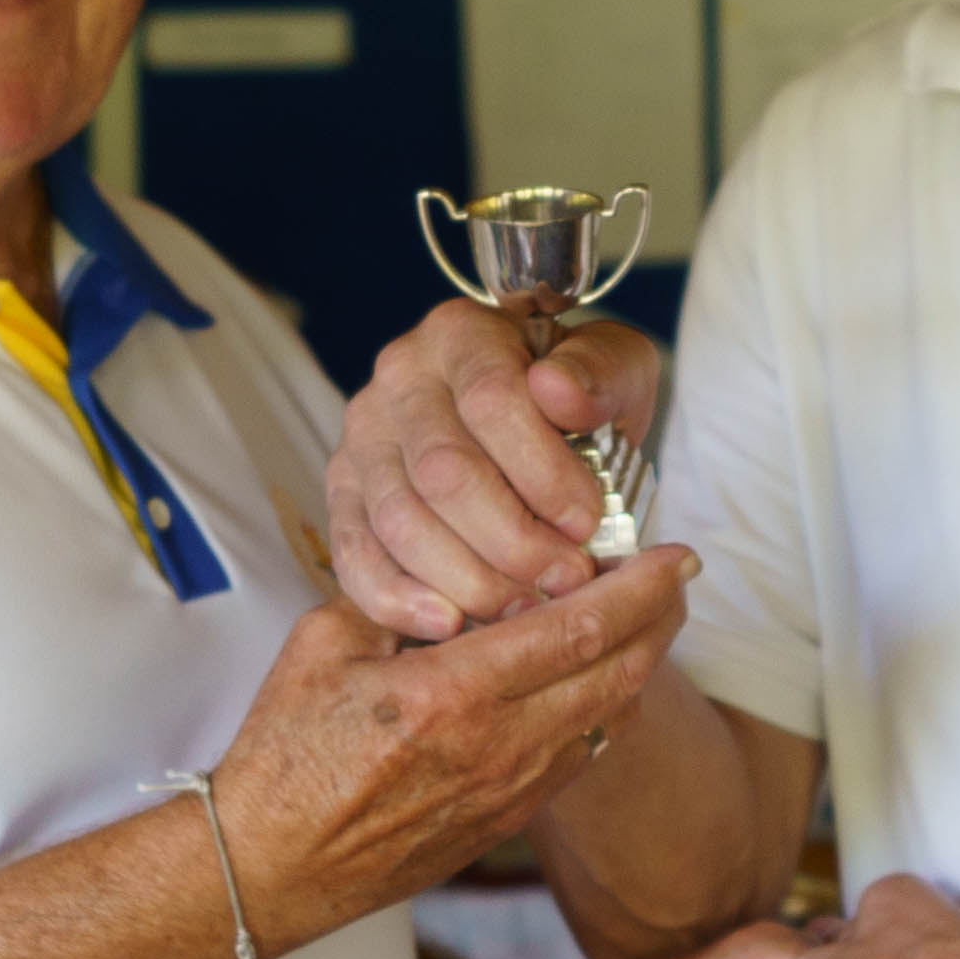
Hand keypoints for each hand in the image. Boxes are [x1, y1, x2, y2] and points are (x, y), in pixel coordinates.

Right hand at [210, 546, 693, 958]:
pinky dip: (603, 706)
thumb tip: (448, 567)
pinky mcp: (507, 821)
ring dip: (639, 662)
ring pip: (609, 717)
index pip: (578, 629)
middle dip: (660, 616)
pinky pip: (581, 754)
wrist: (269, 871)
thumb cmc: (284, 759)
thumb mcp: (323, 647)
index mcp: (456, 696)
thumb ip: (393, 597)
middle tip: (678, 575)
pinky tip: (595, 676)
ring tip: (644, 616)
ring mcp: (511, 791)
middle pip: (618, 673)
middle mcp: (500, 747)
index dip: (639, 587)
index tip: (673, 553)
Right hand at [328, 298, 661, 637]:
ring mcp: (362, 439)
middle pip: (443, 471)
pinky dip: (398, 599)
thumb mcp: (615, 367)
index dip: (542, 471)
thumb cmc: (581, 396)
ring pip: (400, 521)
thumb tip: (559, 392)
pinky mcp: (344, 495)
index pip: (492, 401)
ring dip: (467, 578)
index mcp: (462, 333)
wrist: (539, 422)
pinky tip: (449, 625)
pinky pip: (354, 554)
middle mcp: (398, 377)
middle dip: (512, 539)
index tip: (588, 522)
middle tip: (567, 580)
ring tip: (525, 608)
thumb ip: (600, 373)